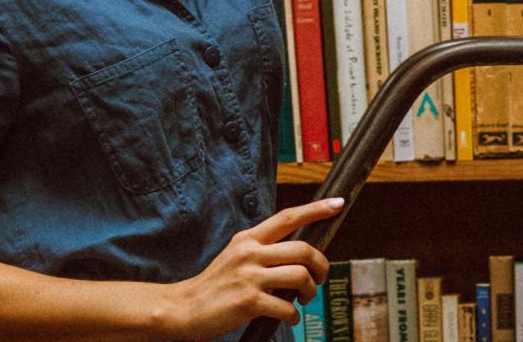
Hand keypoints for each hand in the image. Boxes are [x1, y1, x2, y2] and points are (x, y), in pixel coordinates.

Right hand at [164, 198, 343, 340]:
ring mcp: (250, 276)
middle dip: (321, 266)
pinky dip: (294, 316)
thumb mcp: (236, 257)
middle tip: (319, 279)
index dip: (315, 210)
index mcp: (249, 239)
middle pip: (303, 250)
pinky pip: (287, 307)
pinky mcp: (248, 301)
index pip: (287, 218)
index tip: (338, 204)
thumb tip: (298, 256)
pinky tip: (288, 318)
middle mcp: (250, 253)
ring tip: (303, 300)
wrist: (183, 308)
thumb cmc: (215, 285)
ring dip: (310, 291)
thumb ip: (262, 251)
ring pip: (300, 276)